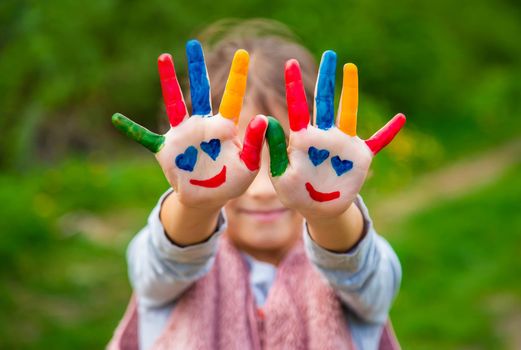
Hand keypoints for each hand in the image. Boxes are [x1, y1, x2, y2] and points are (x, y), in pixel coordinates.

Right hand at [112, 40, 267, 209]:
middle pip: (200, 91)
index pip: (231, 98)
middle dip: (197, 67)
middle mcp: (202, 125)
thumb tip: (262, 119)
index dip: (237, 76)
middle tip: (194, 44)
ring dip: (169, 82)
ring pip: (174, 104)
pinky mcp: (166, 149)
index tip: (243, 53)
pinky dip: (132, 129)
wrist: (209, 198)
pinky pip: (146, 137)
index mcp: (223, 128)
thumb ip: (254, 144)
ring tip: (164, 57)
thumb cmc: (231, 181)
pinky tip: (116, 119)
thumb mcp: (248, 165)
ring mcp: (182, 135)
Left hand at [266, 51, 405, 218]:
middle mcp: (324, 135)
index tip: (290, 63)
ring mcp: (342, 144)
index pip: (298, 106)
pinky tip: (401, 118)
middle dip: (326, 77)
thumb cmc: (295, 193)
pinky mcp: (359, 157)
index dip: (295, 85)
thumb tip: (264, 119)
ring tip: (350, 68)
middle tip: (329, 55)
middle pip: (325, 100)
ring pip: (349, 112)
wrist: (318, 210)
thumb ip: (274, 148)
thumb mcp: (281, 173)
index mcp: (303, 139)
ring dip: (351, 91)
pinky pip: (378, 141)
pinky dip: (389, 132)